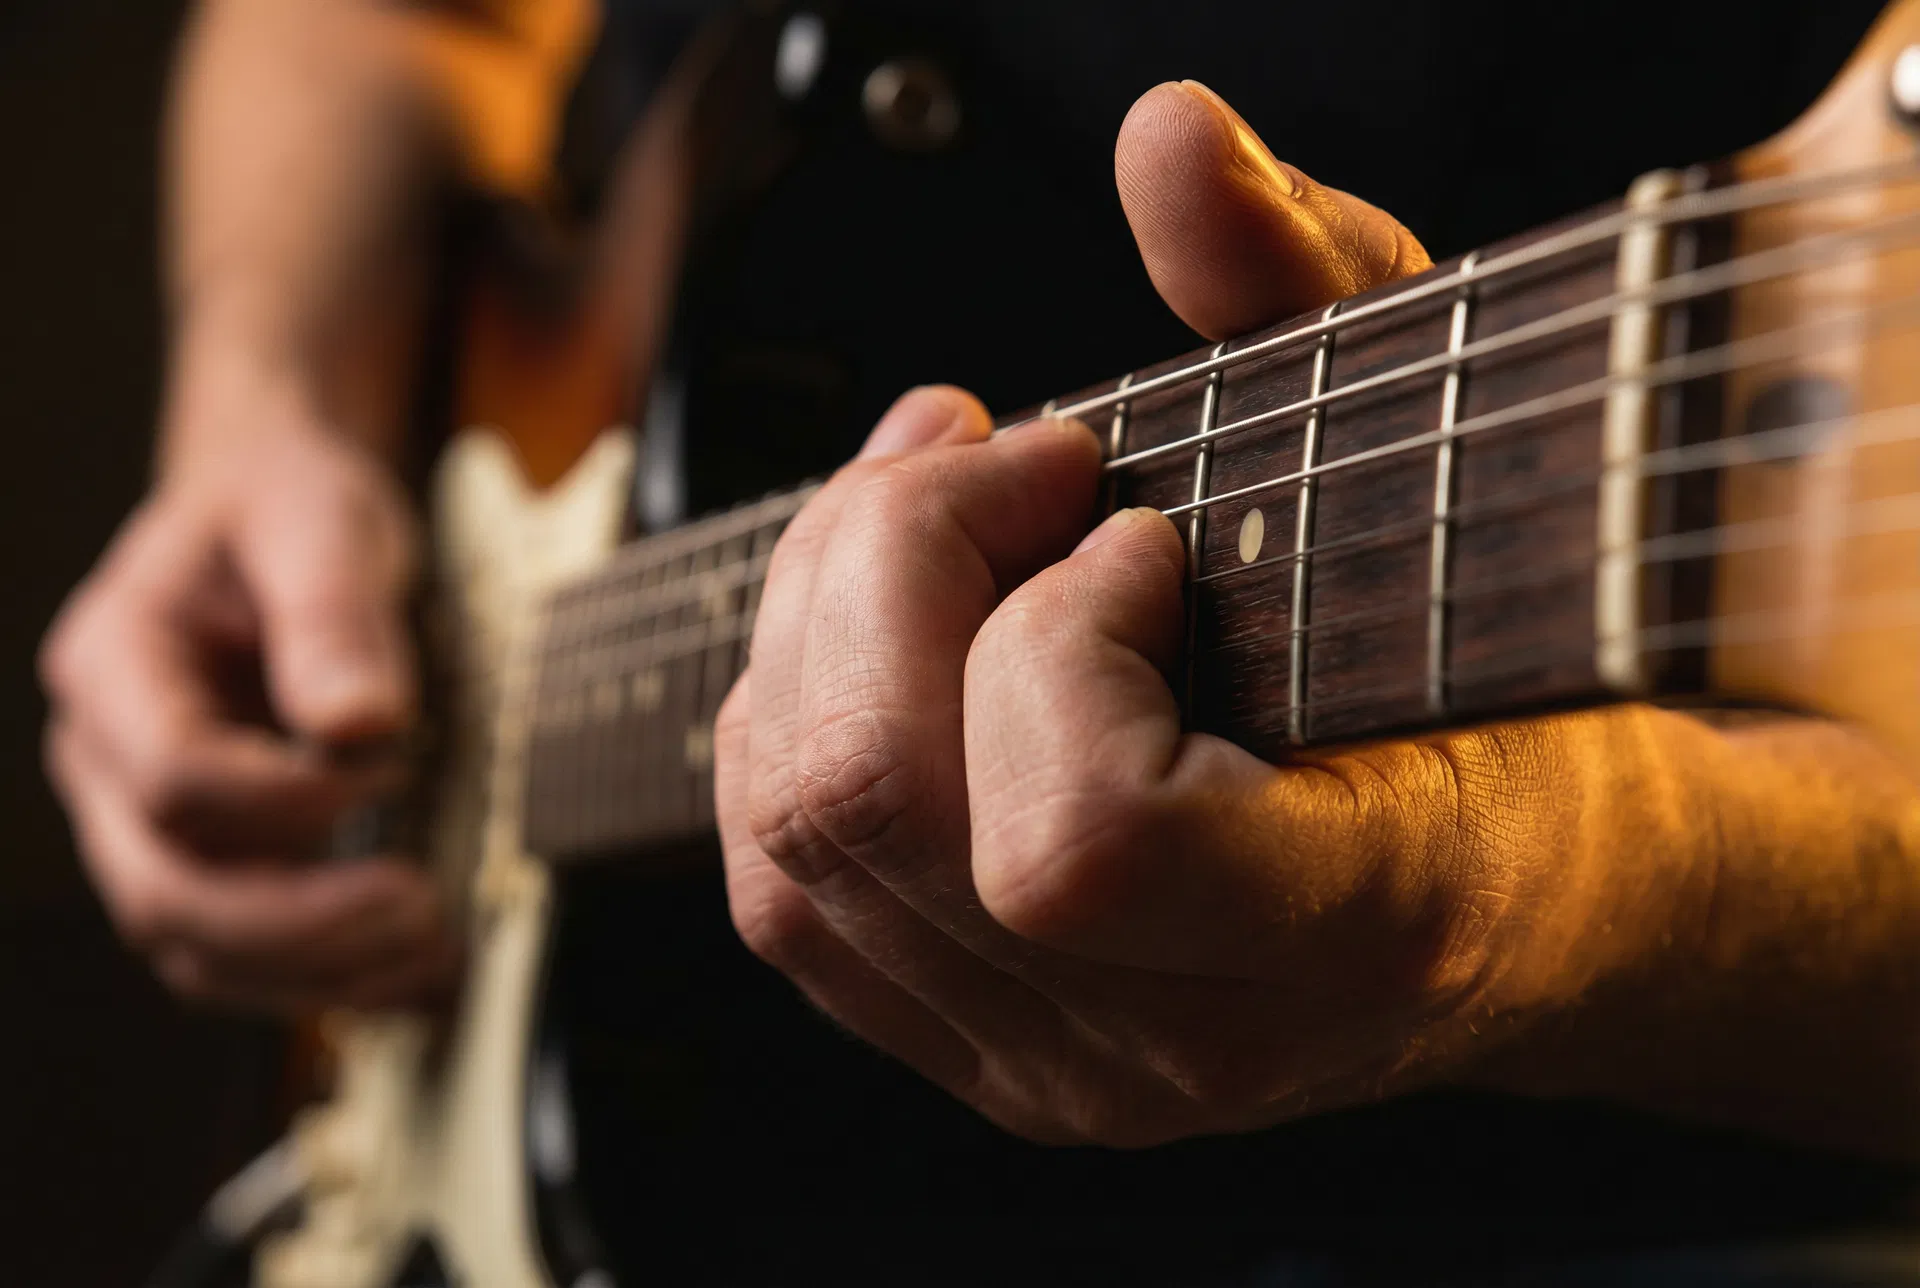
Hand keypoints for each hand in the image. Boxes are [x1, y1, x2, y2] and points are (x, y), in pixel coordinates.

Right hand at [41, 356, 456, 1012]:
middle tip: (419, 905)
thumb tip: (360, 724)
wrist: (282, 512)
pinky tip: (417, 973)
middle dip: (295, 923)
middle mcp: (107, 758)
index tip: (392, 766)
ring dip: (312, 973)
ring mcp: (149, 820)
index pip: (170, 775)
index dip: (283, 799)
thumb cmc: (289, 505)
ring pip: (194, 947)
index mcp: (113, 663)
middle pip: (162, 889)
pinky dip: (324, 979)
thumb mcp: (320, 521)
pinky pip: (241, 953)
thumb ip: (332, 616)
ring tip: (430, 951)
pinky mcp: (211, 855)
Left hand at [714, 82, 1919, 1151]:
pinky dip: (792, 707)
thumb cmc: (1521, 691)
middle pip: (872, 807)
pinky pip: (779, 885)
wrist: (1538, 898)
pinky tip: (885, 617)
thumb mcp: (1458, 459)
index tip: (1142, 529)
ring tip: (938, 496)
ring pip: (791, 843)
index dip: (1059, 632)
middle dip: (893, 560)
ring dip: (822, 611)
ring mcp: (1052, 1066)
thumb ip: (1314, 286)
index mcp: (1344, 926)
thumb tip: (1167, 139)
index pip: (1075, 840)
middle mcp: (1170, 1041)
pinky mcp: (968, 1043)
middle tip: (1004, 457)